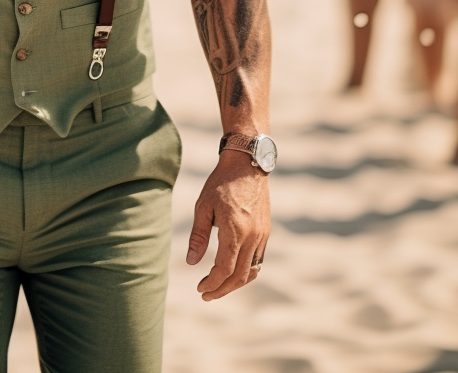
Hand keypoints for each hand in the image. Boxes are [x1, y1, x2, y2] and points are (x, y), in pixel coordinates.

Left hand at [186, 149, 270, 299]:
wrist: (247, 164)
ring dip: (235, 284)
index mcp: (235, 230)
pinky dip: (246, 272)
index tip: (200, 288)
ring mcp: (262, 236)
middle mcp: (252, 237)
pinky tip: (232, 271)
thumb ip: (198, 235)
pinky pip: (258, 261)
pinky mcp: (266, 232)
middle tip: (206, 294)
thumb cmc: (221, 183)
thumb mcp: (203, 206)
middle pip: (239, 276)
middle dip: (222, 289)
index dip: (212, 283)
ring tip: (218, 287)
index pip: (224, 269)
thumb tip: (191, 262)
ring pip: (251, 272)